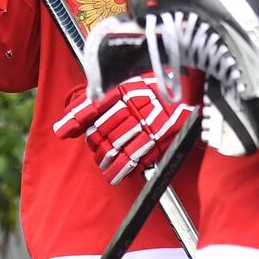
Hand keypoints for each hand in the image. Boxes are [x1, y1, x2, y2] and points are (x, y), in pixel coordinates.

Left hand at [53, 75, 197, 183]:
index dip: (76, 119)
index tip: (64, 131)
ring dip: (106, 159)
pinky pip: (135, 159)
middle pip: (102, 131)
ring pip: (116, 147)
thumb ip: (94, 102)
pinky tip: (116, 174)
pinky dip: (122, 169)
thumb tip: (63, 127)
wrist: (195, 90)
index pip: (92, 105)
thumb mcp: (127, 84)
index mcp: (126, 87)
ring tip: (104, 164)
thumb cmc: (157, 86)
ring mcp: (149, 123)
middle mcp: (135, 104)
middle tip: (96, 148)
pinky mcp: (161, 139)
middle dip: (95, 144)